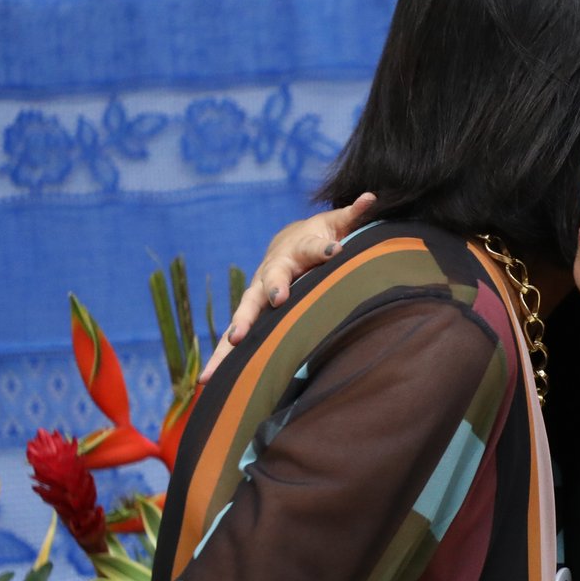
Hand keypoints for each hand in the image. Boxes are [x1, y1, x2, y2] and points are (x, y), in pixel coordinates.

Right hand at [200, 193, 375, 382]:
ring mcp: (258, 294)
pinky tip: (208, 382)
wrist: (286, 242)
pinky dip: (222, 359)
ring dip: (232, 338)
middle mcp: (272, 272)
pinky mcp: (251, 316)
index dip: (324, 249)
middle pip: (268, 283)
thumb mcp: (335, 223)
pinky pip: (234, 340)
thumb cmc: (317, 236)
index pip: (313, 248)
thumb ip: (352, 215)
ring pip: (243, 316)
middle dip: (273, 291)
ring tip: (225, 354)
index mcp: (298, 250)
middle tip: (275, 304)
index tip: (336, 251)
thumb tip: (371, 197)